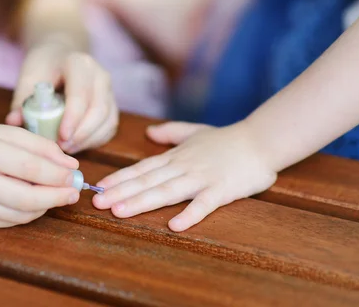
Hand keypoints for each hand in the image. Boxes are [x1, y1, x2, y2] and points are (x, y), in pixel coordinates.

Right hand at [0, 121, 80, 227]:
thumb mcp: (3, 131)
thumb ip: (39, 146)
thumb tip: (70, 165)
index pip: (30, 168)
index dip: (58, 174)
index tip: (76, 174)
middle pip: (27, 197)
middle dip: (57, 196)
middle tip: (73, 192)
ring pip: (21, 214)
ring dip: (45, 206)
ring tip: (56, 194)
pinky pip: (10, 221)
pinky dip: (29, 213)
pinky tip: (35, 201)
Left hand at [6, 42, 118, 153]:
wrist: (61, 56)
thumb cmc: (44, 67)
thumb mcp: (29, 77)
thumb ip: (21, 99)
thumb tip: (13, 121)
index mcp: (79, 64)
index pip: (81, 93)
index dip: (73, 117)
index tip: (61, 136)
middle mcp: (100, 75)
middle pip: (98, 110)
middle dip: (81, 134)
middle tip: (61, 148)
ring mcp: (109, 90)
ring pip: (107, 121)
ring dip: (88, 140)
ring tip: (66, 149)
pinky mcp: (112, 105)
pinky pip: (109, 127)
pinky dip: (94, 140)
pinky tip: (77, 145)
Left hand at [92, 121, 275, 231]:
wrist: (261, 140)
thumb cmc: (227, 139)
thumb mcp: (194, 132)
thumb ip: (170, 133)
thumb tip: (149, 133)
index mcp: (176, 157)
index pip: (142, 168)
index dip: (120, 177)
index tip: (99, 186)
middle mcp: (183, 167)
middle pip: (148, 181)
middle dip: (121, 192)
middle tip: (97, 202)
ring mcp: (202, 178)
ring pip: (168, 191)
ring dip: (143, 201)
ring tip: (120, 211)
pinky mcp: (222, 190)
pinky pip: (205, 204)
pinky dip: (190, 214)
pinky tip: (175, 226)